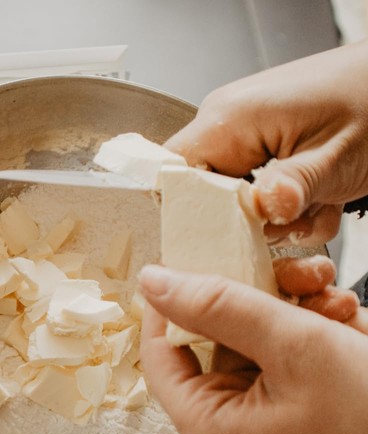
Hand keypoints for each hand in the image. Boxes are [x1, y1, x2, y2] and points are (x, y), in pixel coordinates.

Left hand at [138, 266, 367, 433]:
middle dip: (255, 300)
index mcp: (206, 425)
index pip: (159, 351)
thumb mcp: (296, 346)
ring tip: (334, 299)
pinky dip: (314, 336)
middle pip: (212, 342)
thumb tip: (156, 281)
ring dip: (294, 312)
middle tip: (295, 273)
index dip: (174, 301)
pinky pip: (286, 363)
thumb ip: (221, 307)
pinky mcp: (294, 416)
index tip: (196, 256)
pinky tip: (348, 323)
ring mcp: (261, 424)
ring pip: (255, 345)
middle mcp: (225, 429)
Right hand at [166, 39, 367, 245]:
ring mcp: (245, 138)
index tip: (226, 238)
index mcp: (229, 118)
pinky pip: (256, 195)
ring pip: (233, 204)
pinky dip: (290, 210)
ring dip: (276, 221)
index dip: (190, 216)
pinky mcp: (263, 150)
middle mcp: (228, 126)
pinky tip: (319, 201)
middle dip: (246, 225)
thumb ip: (293, 186)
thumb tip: (261, 210)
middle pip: (202, 198)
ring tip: (316, 208)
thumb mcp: (338, 154)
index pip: (172, 178)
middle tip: (291, 223)